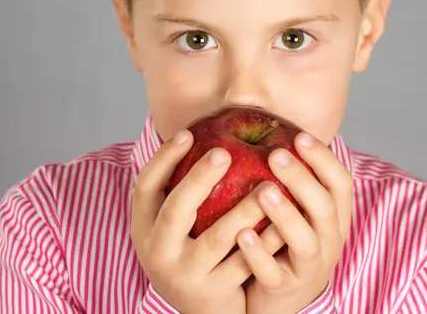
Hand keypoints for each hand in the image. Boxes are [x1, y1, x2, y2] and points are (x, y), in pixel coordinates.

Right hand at [130, 129, 273, 313]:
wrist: (198, 311)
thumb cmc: (189, 253)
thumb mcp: (172, 229)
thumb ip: (180, 192)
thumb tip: (199, 132)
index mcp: (144, 229)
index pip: (145, 187)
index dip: (163, 158)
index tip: (187, 132)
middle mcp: (158, 252)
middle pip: (175, 210)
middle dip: (199, 178)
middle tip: (224, 152)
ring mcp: (185, 275)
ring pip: (216, 238)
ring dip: (244, 209)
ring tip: (269, 185)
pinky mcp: (213, 293)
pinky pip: (245, 262)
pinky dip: (265, 240)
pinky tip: (283, 220)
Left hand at [235, 132, 352, 313]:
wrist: (279, 301)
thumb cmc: (284, 243)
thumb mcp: (297, 213)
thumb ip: (291, 182)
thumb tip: (270, 130)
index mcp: (333, 219)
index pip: (341, 184)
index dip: (324, 159)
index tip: (299, 136)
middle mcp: (327, 242)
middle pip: (325, 209)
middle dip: (302, 180)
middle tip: (275, 155)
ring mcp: (307, 268)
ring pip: (305, 242)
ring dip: (286, 215)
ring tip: (264, 192)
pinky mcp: (283, 289)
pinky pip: (273, 274)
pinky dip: (259, 255)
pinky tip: (242, 234)